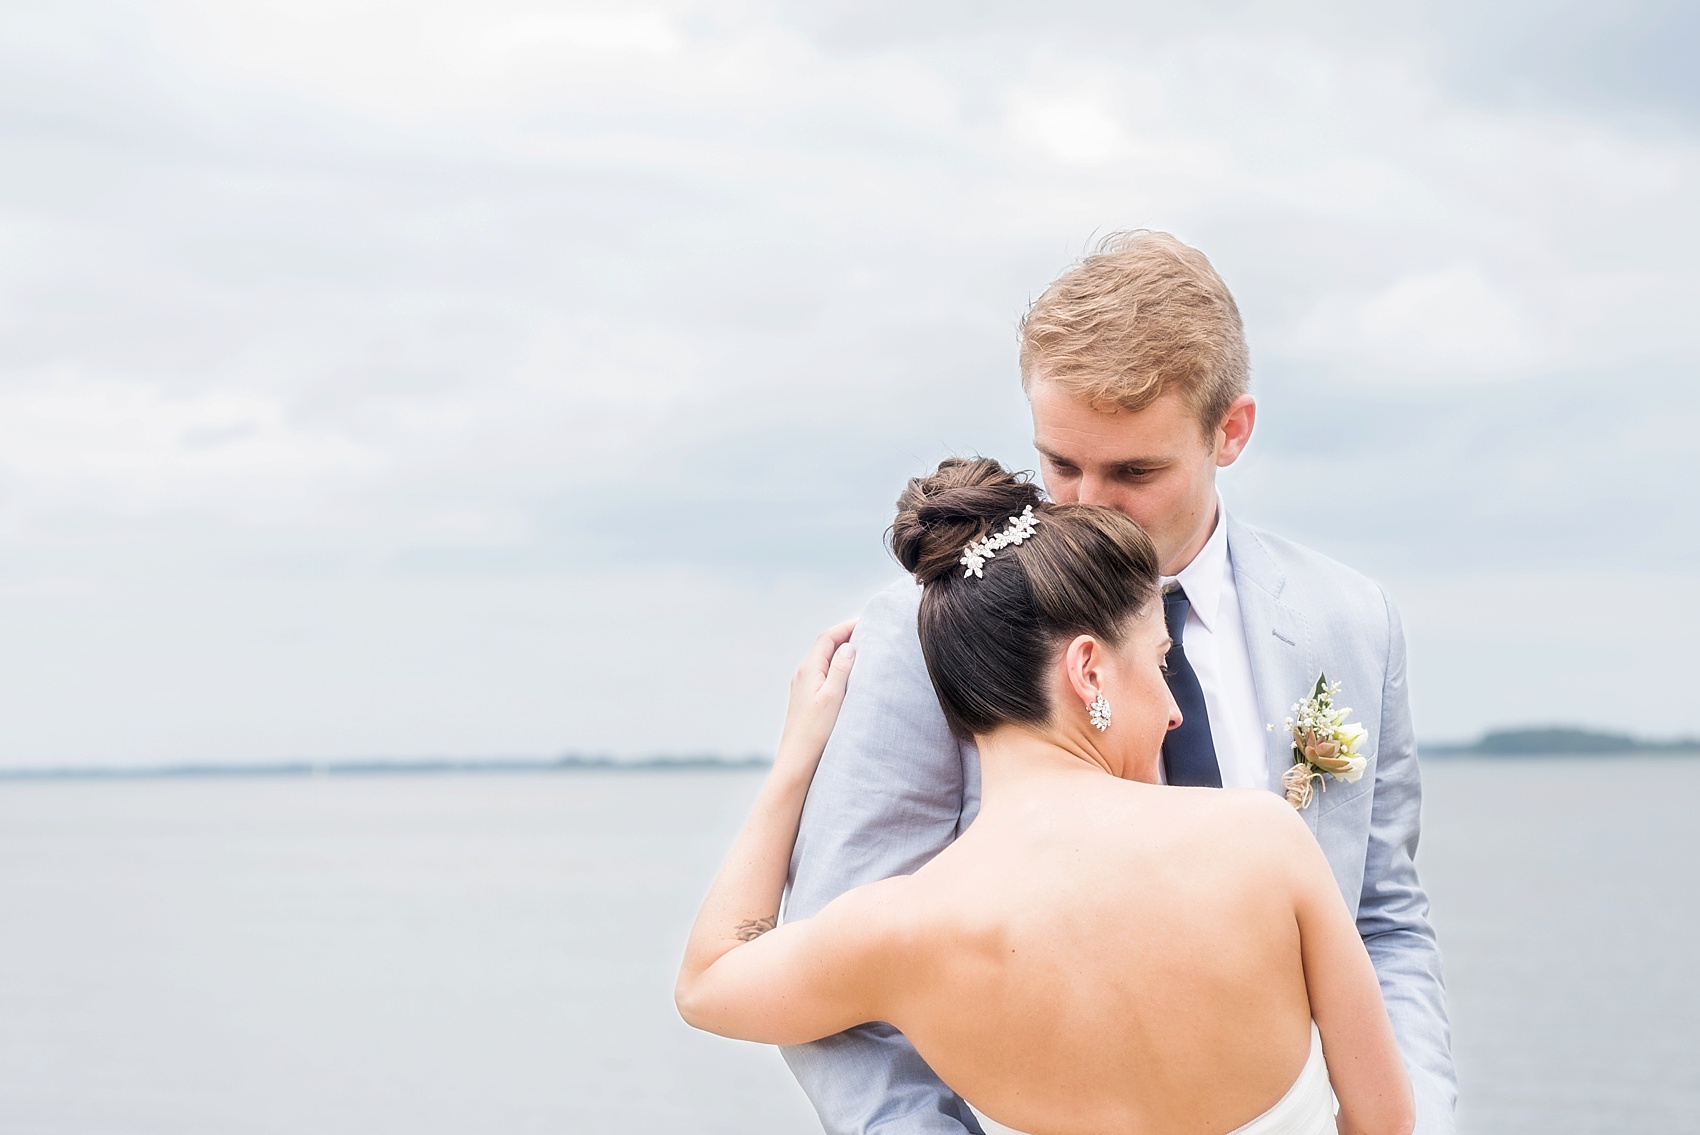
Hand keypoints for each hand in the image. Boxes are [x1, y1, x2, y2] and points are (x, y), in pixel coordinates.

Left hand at [774, 621, 856, 778]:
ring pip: (825, 661)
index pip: (827, 637)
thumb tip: (849, 646)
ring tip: (864, 653)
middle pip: (825, 646)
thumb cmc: (816, 732)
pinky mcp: (807, 700)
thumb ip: (841, 668)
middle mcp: (802, 675)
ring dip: (843, 653)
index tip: (867, 622)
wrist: (797, 762)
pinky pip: (823, 675)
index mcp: (808, 669)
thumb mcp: (833, 696)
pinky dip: (838, 669)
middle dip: (846, 637)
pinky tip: (851, 678)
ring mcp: (803, 688)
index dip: (846, 627)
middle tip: (870, 635)